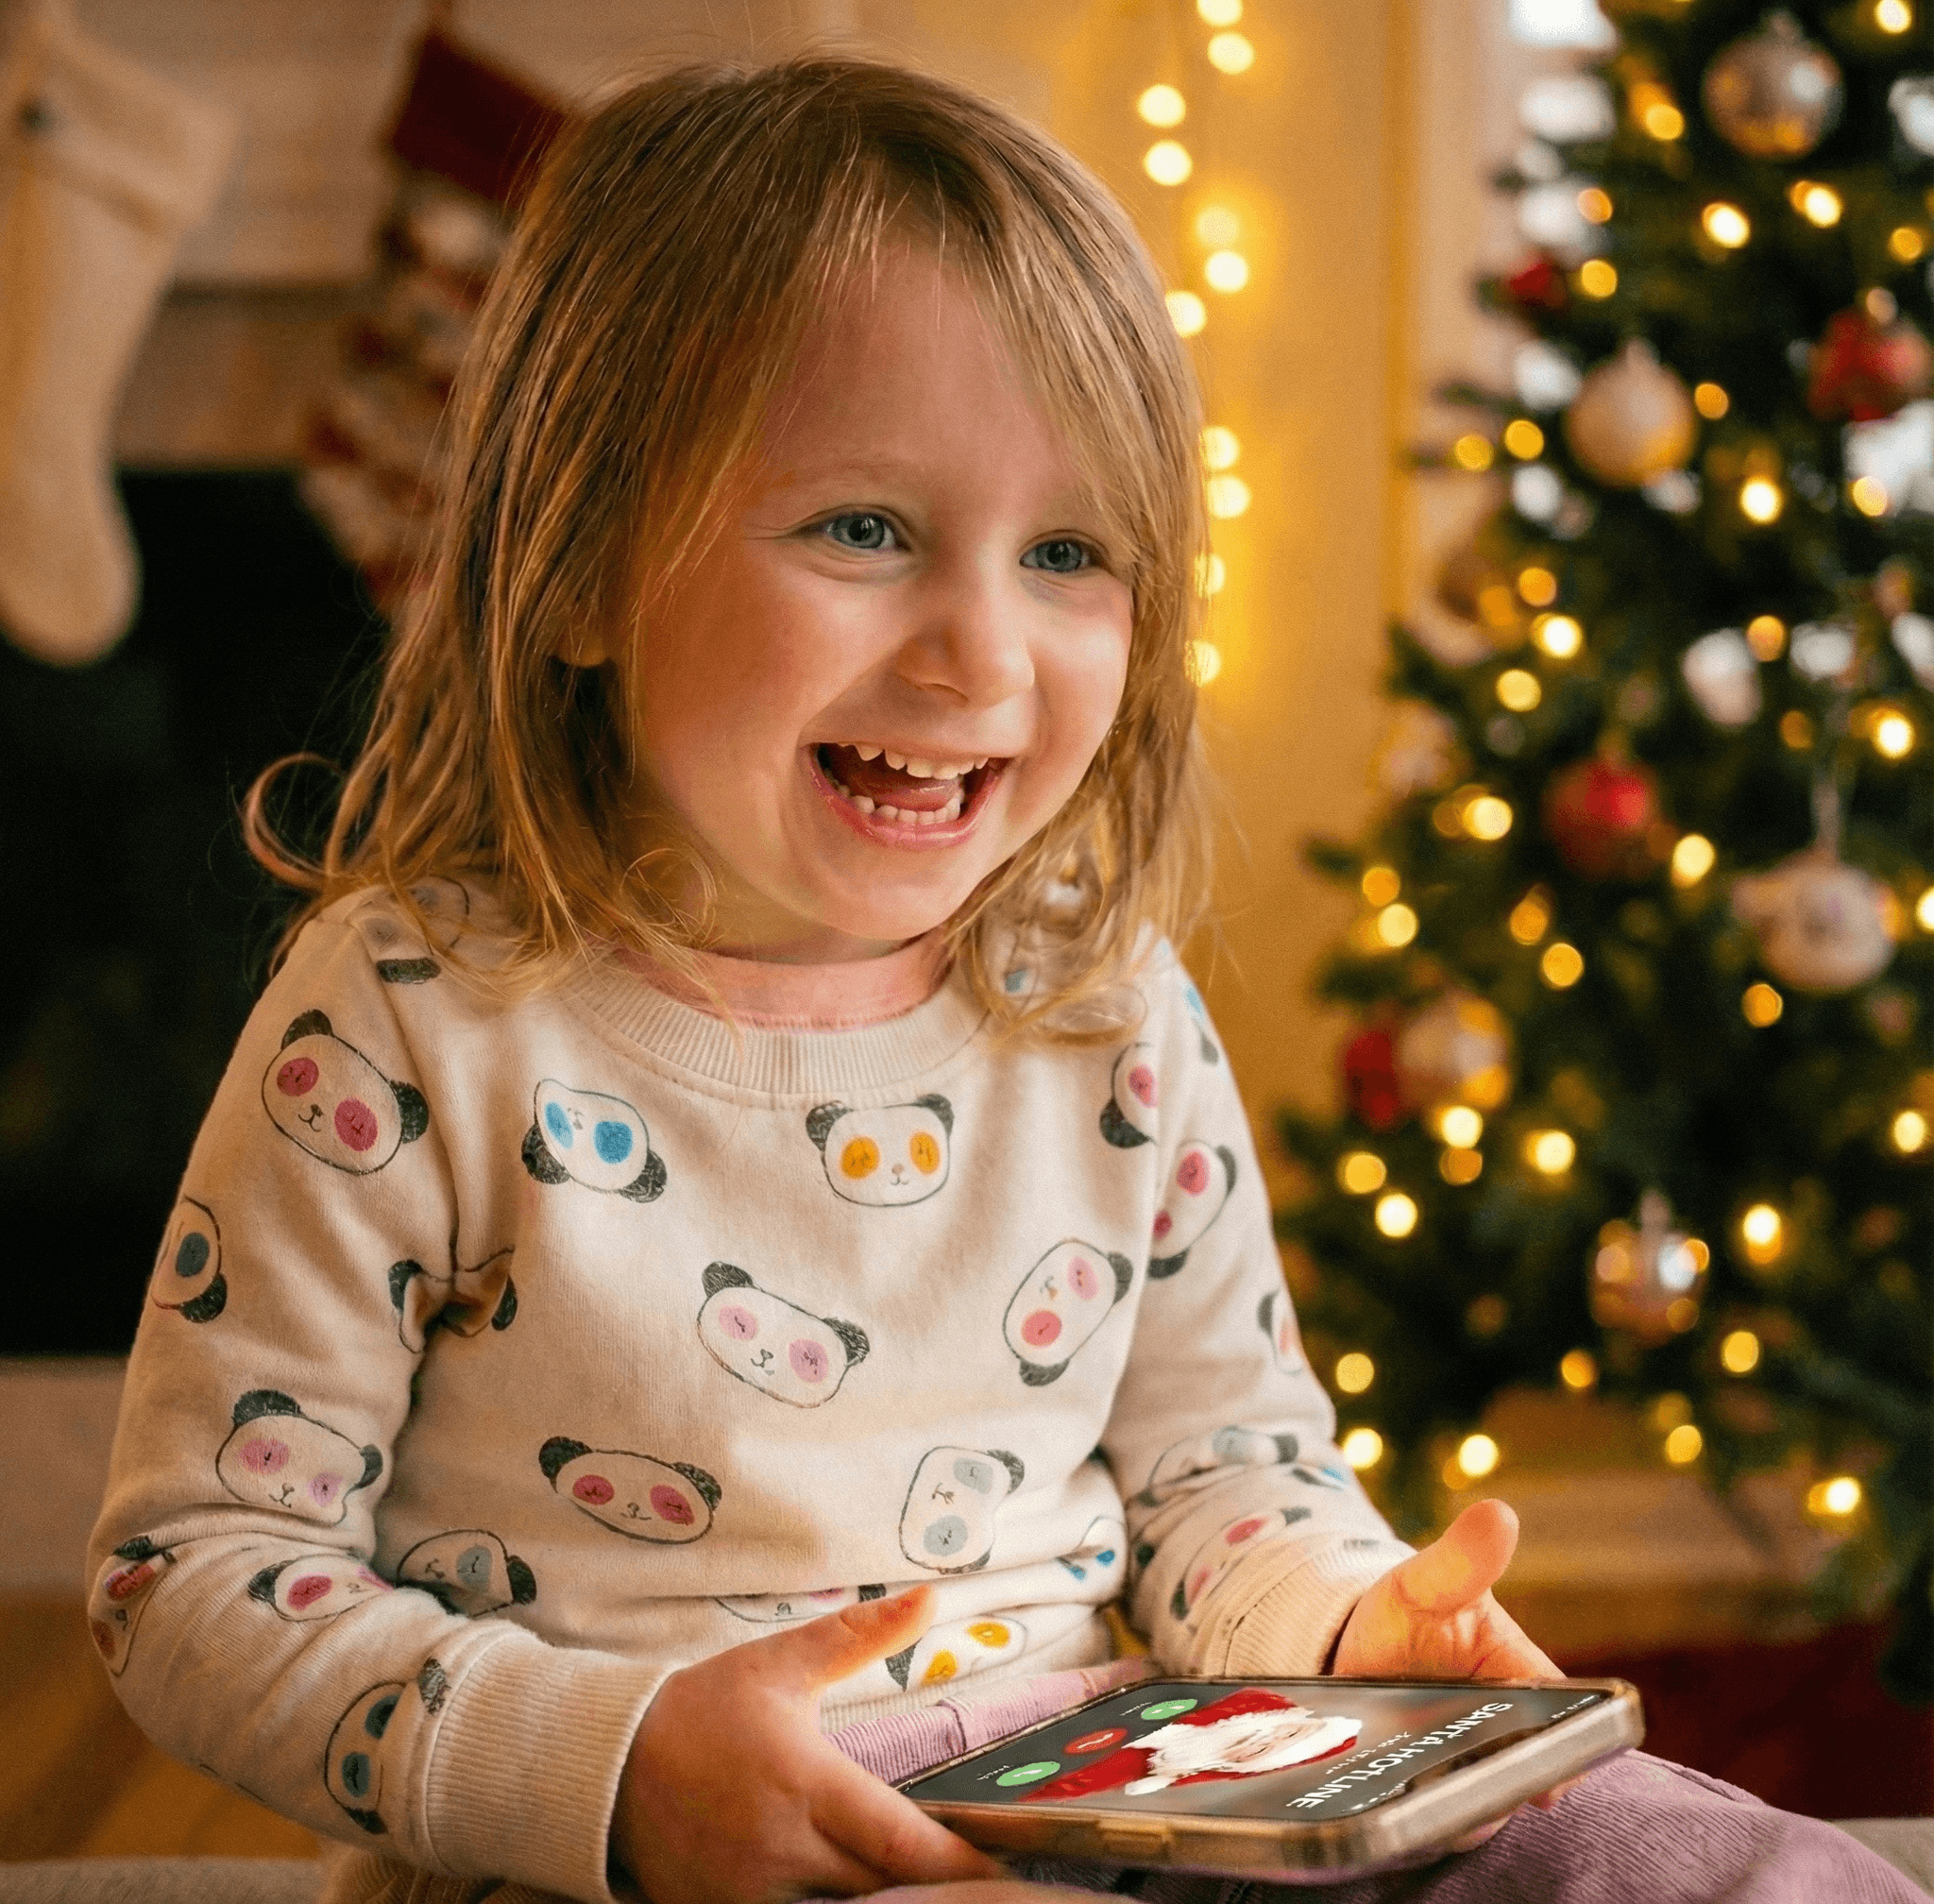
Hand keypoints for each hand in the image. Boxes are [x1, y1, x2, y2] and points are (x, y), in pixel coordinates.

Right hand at [611, 1585, 1006, 1903]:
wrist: (607, 1763)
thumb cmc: (704, 1708)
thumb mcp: (781, 1663)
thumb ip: (859, 1635)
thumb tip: (929, 1597)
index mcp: (805, 1783)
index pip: (899, 1842)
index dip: (956, 1864)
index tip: (1001, 1866)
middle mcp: (783, 1850)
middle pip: (882, 1891)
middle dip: (933, 1891)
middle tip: (987, 1884)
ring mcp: (751, 1895)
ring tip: (927, 1893)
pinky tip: (861, 1898)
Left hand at [1333, 1499, 1576, 1826]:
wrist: (1349, 1646)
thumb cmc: (1407, 1611)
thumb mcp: (1426, 1583)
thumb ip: (1461, 1559)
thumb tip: (1499, 1514)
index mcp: (1528, 1684)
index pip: (1568, 1729)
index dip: (1560, 1755)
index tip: (1548, 1778)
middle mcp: (1510, 1741)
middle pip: (1519, 1782)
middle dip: (1490, 1785)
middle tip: (1450, 1771)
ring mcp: (1469, 1777)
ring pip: (1475, 1814)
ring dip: (1448, 1807)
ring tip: (1408, 1781)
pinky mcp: (1428, 1804)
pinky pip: (1432, 1827)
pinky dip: (1413, 1820)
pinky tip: (1385, 1803)